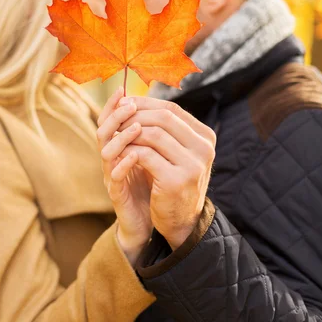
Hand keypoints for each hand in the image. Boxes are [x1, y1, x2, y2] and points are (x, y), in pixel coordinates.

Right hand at [97, 88, 151, 263]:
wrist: (151, 223)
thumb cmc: (154, 187)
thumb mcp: (155, 157)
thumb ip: (154, 137)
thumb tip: (165, 109)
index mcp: (120, 147)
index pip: (110, 120)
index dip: (114, 105)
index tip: (124, 89)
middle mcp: (112, 159)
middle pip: (103, 131)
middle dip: (116, 115)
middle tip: (131, 105)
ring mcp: (112, 176)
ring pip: (106, 151)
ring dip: (121, 136)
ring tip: (138, 127)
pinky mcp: (117, 195)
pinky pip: (114, 177)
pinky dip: (124, 164)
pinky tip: (137, 155)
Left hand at [117, 96, 215, 249]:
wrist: (182, 222)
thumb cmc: (174, 183)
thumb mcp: (176, 153)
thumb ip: (165, 130)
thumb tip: (133, 99)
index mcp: (205, 137)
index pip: (172, 110)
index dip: (145, 103)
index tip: (124, 104)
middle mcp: (204, 148)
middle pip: (163, 118)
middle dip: (135, 115)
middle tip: (116, 119)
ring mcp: (193, 164)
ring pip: (152, 134)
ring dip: (129, 133)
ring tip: (116, 136)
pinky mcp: (176, 180)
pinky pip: (145, 155)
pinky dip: (129, 151)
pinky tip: (120, 153)